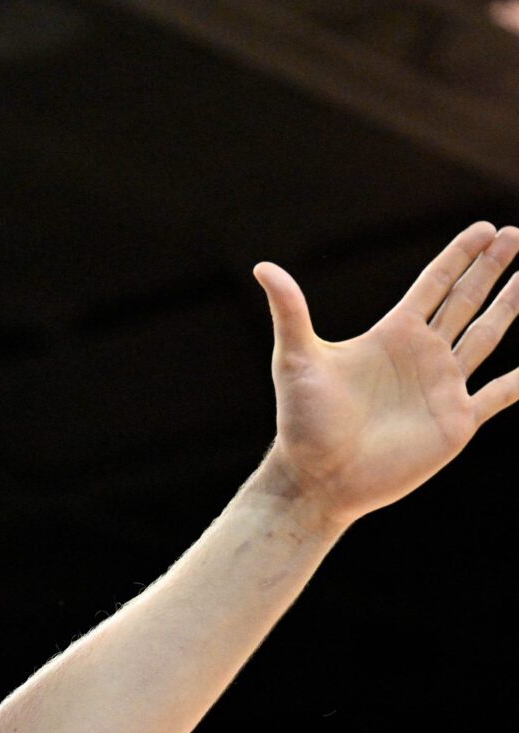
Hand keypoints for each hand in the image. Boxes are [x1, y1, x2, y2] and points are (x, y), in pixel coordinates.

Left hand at [255, 221, 518, 529]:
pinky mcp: (456, 422)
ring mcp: (442, 387)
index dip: (458, 256)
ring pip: (487, 336)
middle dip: (490, 268)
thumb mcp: (295, 360)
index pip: (433, 284)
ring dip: (508, 307)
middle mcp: (422, 356)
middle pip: (465, 301)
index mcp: (392, 335)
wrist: (316, 479)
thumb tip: (262, 266)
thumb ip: (290, 312)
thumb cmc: (301, 422)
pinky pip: (499, 395)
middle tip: (513, 233)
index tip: (484, 228)